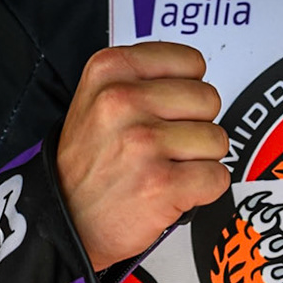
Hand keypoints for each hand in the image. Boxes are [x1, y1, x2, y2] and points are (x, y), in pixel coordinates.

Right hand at [56, 42, 231, 270]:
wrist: (65, 221)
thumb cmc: (88, 164)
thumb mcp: (96, 97)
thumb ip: (143, 78)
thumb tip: (196, 77)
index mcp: (110, 70)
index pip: (191, 62)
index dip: (187, 90)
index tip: (166, 110)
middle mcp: (123, 101)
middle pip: (208, 99)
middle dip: (195, 126)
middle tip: (163, 146)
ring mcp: (143, 143)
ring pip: (217, 139)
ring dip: (199, 159)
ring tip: (163, 168)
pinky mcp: (162, 184)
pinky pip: (217, 176)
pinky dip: (202, 189)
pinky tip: (172, 190)